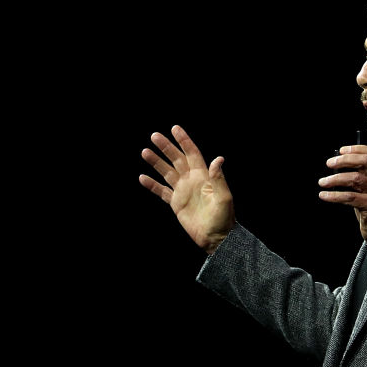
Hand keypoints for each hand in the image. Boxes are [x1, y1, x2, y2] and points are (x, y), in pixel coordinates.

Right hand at [139, 125, 234, 253]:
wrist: (215, 238)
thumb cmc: (223, 218)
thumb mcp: (224, 197)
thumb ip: (218, 179)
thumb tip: (218, 159)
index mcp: (203, 176)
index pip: (192, 153)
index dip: (184, 141)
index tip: (174, 129)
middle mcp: (191, 180)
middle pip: (176, 159)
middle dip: (166, 147)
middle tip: (154, 136)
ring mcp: (183, 191)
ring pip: (167, 172)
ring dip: (156, 162)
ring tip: (145, 152)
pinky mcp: (176, 203)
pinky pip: (162, 191)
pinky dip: (152, 185)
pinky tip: (142, 178)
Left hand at [318, 144, 366, 258]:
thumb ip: (357, 176)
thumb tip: (335, 166)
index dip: (357, 149)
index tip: (341, 150)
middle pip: (365, 161)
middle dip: (345, 160)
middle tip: (329, 164)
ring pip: (355, 179)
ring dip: (335, 179)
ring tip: (322, 182)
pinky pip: (350, 197)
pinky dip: (334, 195)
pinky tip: (324, 195)